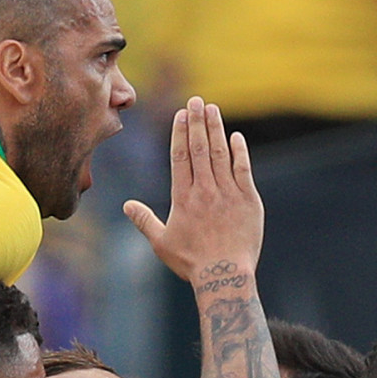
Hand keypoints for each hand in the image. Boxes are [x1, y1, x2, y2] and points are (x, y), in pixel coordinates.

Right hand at [124, 97, 262, 285]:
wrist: (224, 276)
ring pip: (220, 154)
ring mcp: (228, 193)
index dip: (180, 132)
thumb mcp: (162, 243)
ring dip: (216, 129)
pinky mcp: (248, 200)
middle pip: (199, 148)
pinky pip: (243, 169)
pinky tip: (235, 137)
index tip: (181, 114)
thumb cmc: (191, 262)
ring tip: (213, 110)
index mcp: (183, 198)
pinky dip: (239, 151)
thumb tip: (128, 206)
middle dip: (197, 121)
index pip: (180, 156)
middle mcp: (205, 191)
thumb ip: (145, 221)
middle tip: (196, 101)